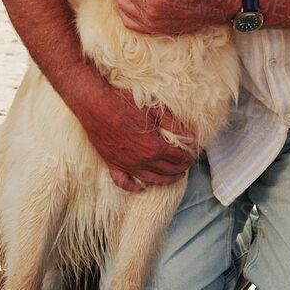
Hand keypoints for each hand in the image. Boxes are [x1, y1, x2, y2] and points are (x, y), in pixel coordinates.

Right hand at [67, 75, 197, 190]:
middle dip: (181, 167)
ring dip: (166, 180)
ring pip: (151, 179)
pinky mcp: (112, 164)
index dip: (189, 155)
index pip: (178, 156)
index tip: (194, 152)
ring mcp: (126, 164)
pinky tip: (142, 186)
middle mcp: (142, 160)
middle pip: (168, 170)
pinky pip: (124, 182)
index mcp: (154, 147)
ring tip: (175, 176)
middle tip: (188, 163)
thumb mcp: (154, 110)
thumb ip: (174, 126)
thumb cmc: (124, 102)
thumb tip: (191, 139)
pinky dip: (134, 187)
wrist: (94, 104)